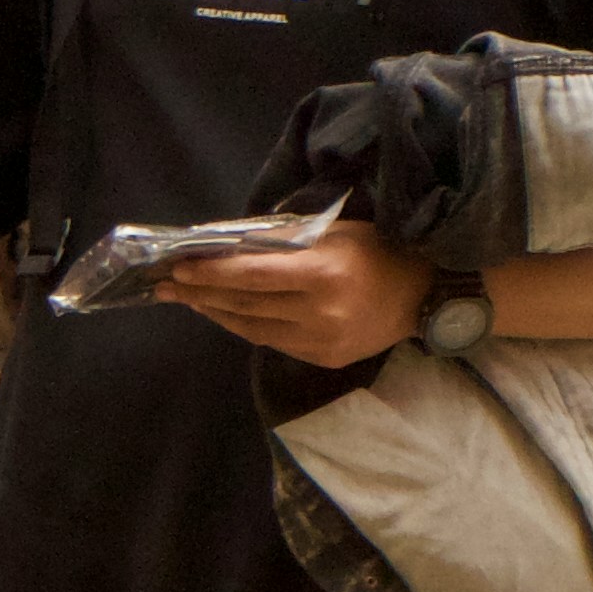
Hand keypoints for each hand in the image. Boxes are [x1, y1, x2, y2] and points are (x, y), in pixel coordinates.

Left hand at [157, 219, 428, 365]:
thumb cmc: (376, 251)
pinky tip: (224, 314)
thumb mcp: (332, 232)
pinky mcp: (324, 358)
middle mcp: (320, 312)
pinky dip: (245, 327)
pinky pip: (272, 342)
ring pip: (253, 328)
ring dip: (216, 313)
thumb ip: (282, 240)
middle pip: (246, 305)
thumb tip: (228, 243)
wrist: (426, 294)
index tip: (178, 269)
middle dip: (201, 295)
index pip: (252, 276)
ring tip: (187, 299)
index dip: (212, 274)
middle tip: (166, 285)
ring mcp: (322, 341)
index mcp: (322, 274)